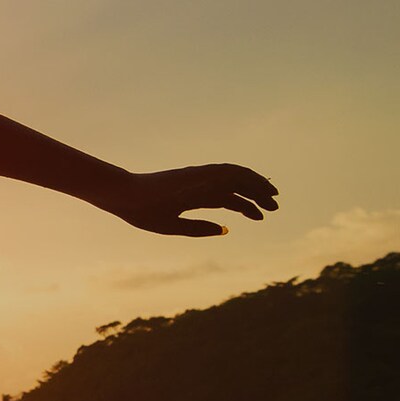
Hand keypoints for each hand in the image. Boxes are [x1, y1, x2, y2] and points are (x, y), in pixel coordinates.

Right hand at [97, 164, 277, 236]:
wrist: (125, 196)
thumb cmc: (142, 212)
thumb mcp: (172, 226)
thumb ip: (198, 228)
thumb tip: (226, 229)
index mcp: (194, 197)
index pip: (228, 198)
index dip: (246, 205)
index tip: (261, 216)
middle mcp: (201, 185)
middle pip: (236, 186)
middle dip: (258, 194)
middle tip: (275, 206)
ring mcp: (199, 178)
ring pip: (236, 176)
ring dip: (257, 184)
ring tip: (273, 196)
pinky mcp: (198, 173)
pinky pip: (228, 170)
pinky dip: (245, 174)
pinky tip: (259, 183)